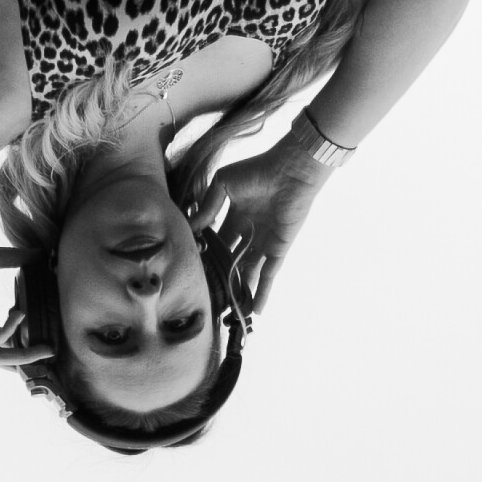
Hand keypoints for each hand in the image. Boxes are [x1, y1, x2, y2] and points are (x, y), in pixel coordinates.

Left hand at [0, 242, 53, 368]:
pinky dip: (7, 331)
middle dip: (26, 354)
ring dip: (23, 355)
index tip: (40, 331)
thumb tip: (39, 252)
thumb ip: (13, 259)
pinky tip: (19, 315)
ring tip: (46, 350)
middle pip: (1, 351)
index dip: (19, 334)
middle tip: (50, 353)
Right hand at [188, 128, 334, 312]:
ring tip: (227, 311)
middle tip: (207, 297)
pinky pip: (270, 274)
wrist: (289, 170)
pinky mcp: (278, 248)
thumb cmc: (257, 171)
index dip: (206, 254)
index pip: (218, 241)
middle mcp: (249, 233)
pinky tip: (255, 310)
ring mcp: (264, 242)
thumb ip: (208, 205)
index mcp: (236, 217)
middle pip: (232, 261)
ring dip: (240, 290)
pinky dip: (263, 291)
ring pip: (249, 272)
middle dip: (221, 277)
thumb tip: (193, 227)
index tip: (192, 268)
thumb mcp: (223, 184)